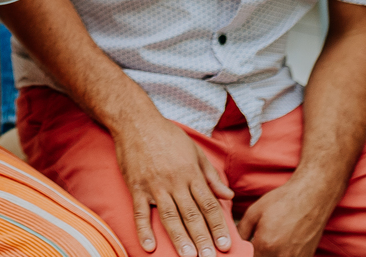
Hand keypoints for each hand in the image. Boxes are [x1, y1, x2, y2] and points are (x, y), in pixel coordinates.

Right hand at [114, 113, 234, 255]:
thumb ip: (211, 175)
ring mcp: (154, 185)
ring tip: (188, 256)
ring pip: (169, 216)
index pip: (209, 205)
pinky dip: (144, 229)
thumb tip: (228, 195)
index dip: (218, 227)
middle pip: (191, 215)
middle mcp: (175, 182)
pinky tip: (149, 246)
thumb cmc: (167, 135)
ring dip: (179, 238)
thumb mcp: (195, 151)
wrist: (136, 122)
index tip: (226, 245)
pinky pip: (140, 212)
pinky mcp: (136, 187)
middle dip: (202, 238)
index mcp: (191, 173)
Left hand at [236, 176, 331, 256]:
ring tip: (271, 241)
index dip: (244, 254)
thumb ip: (241, 231)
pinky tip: (281, 245)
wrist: (310, 197)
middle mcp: (282, 256)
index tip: (247, 246)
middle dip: (258, 253)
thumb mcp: (254, 212)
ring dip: (269, 254)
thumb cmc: (283, 201)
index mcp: (266, 245)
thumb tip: (234, 243)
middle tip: (258, 242)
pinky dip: (282, 254)